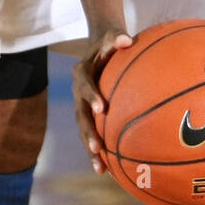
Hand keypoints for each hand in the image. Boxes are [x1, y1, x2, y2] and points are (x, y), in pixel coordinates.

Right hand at [73, 23, 133, 172]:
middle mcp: (78, 92)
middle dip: (88, 133)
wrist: (99, 48)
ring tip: (100, 168)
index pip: (84, 86)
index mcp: (81, 73)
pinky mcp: (88, 115)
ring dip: (90, 149)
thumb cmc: (110, 41)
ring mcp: (81, 106)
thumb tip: (126, 38)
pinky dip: (99, 151)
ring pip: (84, 130)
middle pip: (80, 116)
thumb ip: (116, 37)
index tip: (101, 108)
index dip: (91, 97)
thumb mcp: (111, 35)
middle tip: (97, 147)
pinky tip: (109, 169)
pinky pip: (92, 134)